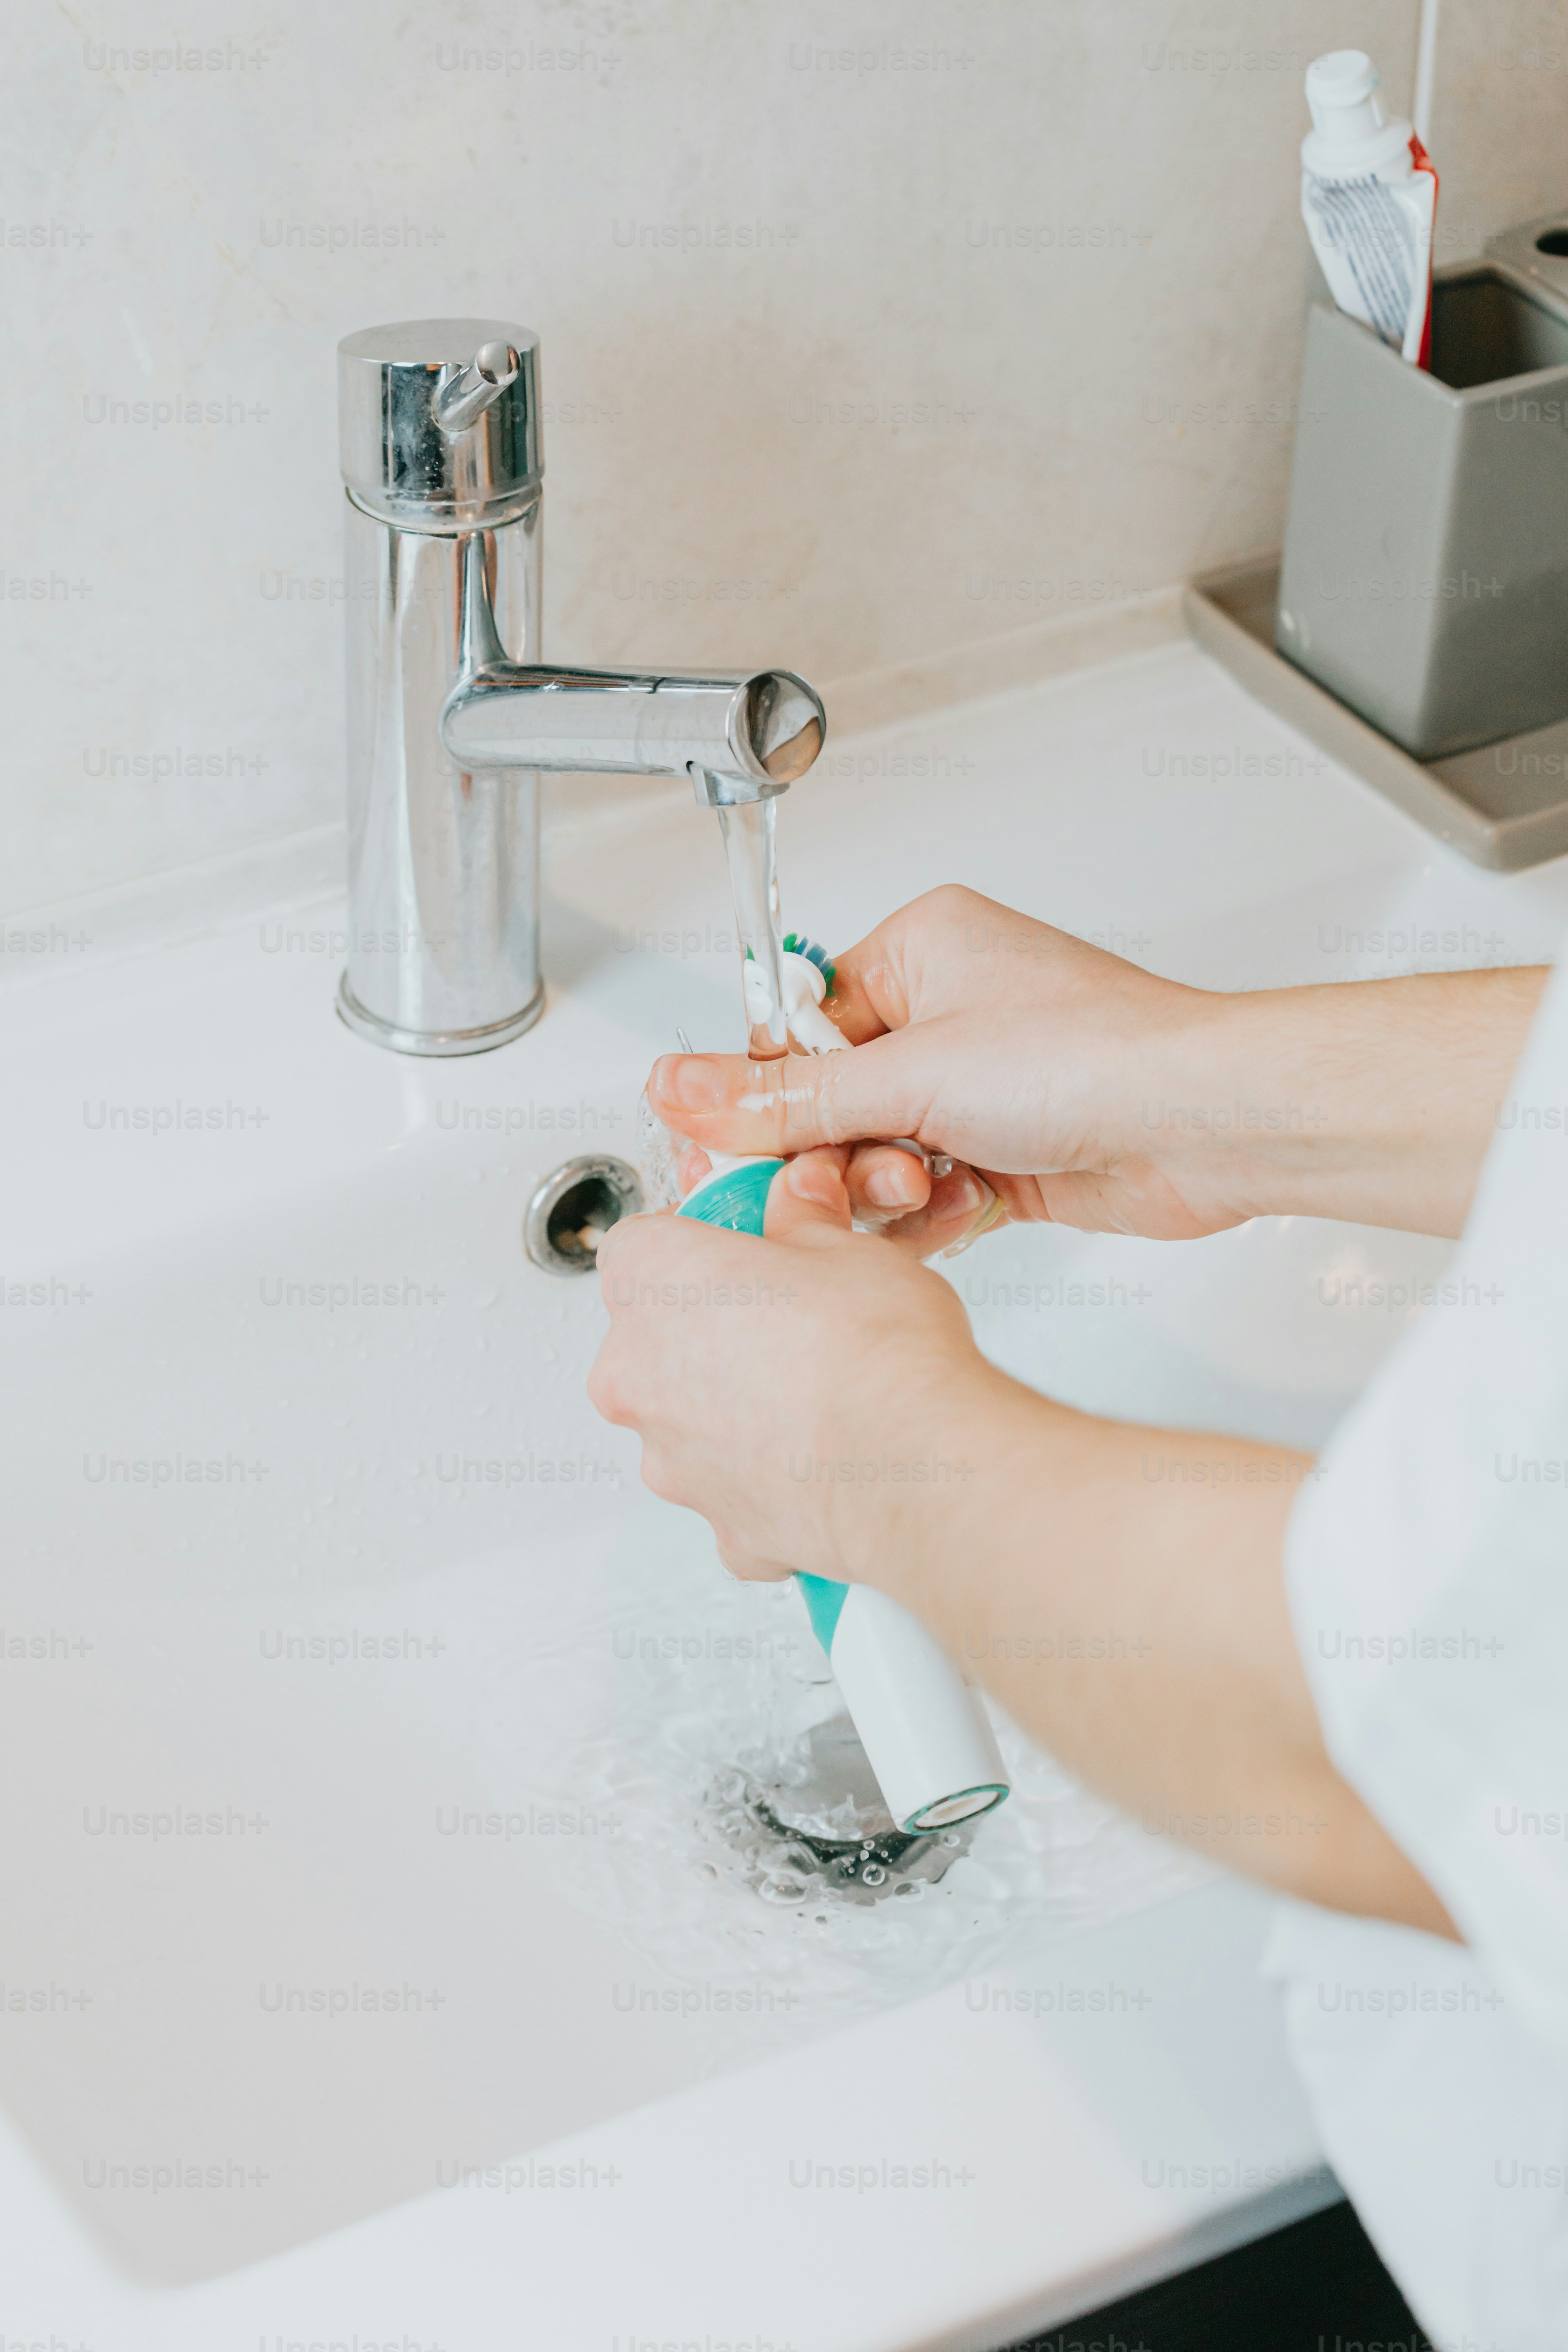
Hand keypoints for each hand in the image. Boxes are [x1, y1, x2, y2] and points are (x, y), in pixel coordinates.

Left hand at [587, 1148, 994, 1581]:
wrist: (923, 1467)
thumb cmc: (879, 1350)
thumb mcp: (846, 1246)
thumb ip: (802, 1220)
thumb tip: (799, 1201)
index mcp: (651, 1284)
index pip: (642, 1243)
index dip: (697, 1241)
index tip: (744, 1247)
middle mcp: (636, 1378)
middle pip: (658, 1339)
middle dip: (715, 1330)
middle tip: (790, 1321)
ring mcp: (671, 1462)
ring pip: (692, 1422)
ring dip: (739, 1408)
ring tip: (820, 1398)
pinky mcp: (721, 1528)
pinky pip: (735, 1490)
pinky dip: (771, 1478)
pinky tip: (829, 1462)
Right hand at [649, 887, 1547, 1246]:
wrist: (1204, 1124)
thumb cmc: (1092, 1056)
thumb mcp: (908, 1073)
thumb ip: (786, 1094)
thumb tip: (680, 1084)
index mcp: (919, 951)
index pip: (796, 1027)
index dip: (766, 1097)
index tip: (738, 1150)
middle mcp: (949, 1013)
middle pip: (833, 1101)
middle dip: (839, 1152)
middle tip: (840, 1180)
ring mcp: (980, 1086)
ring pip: (879, 1156)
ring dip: (892, 1187)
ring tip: (928, 1186)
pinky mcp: (1008, 1153)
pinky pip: (930, 1193)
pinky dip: (936, 1213)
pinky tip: (963, 1210)